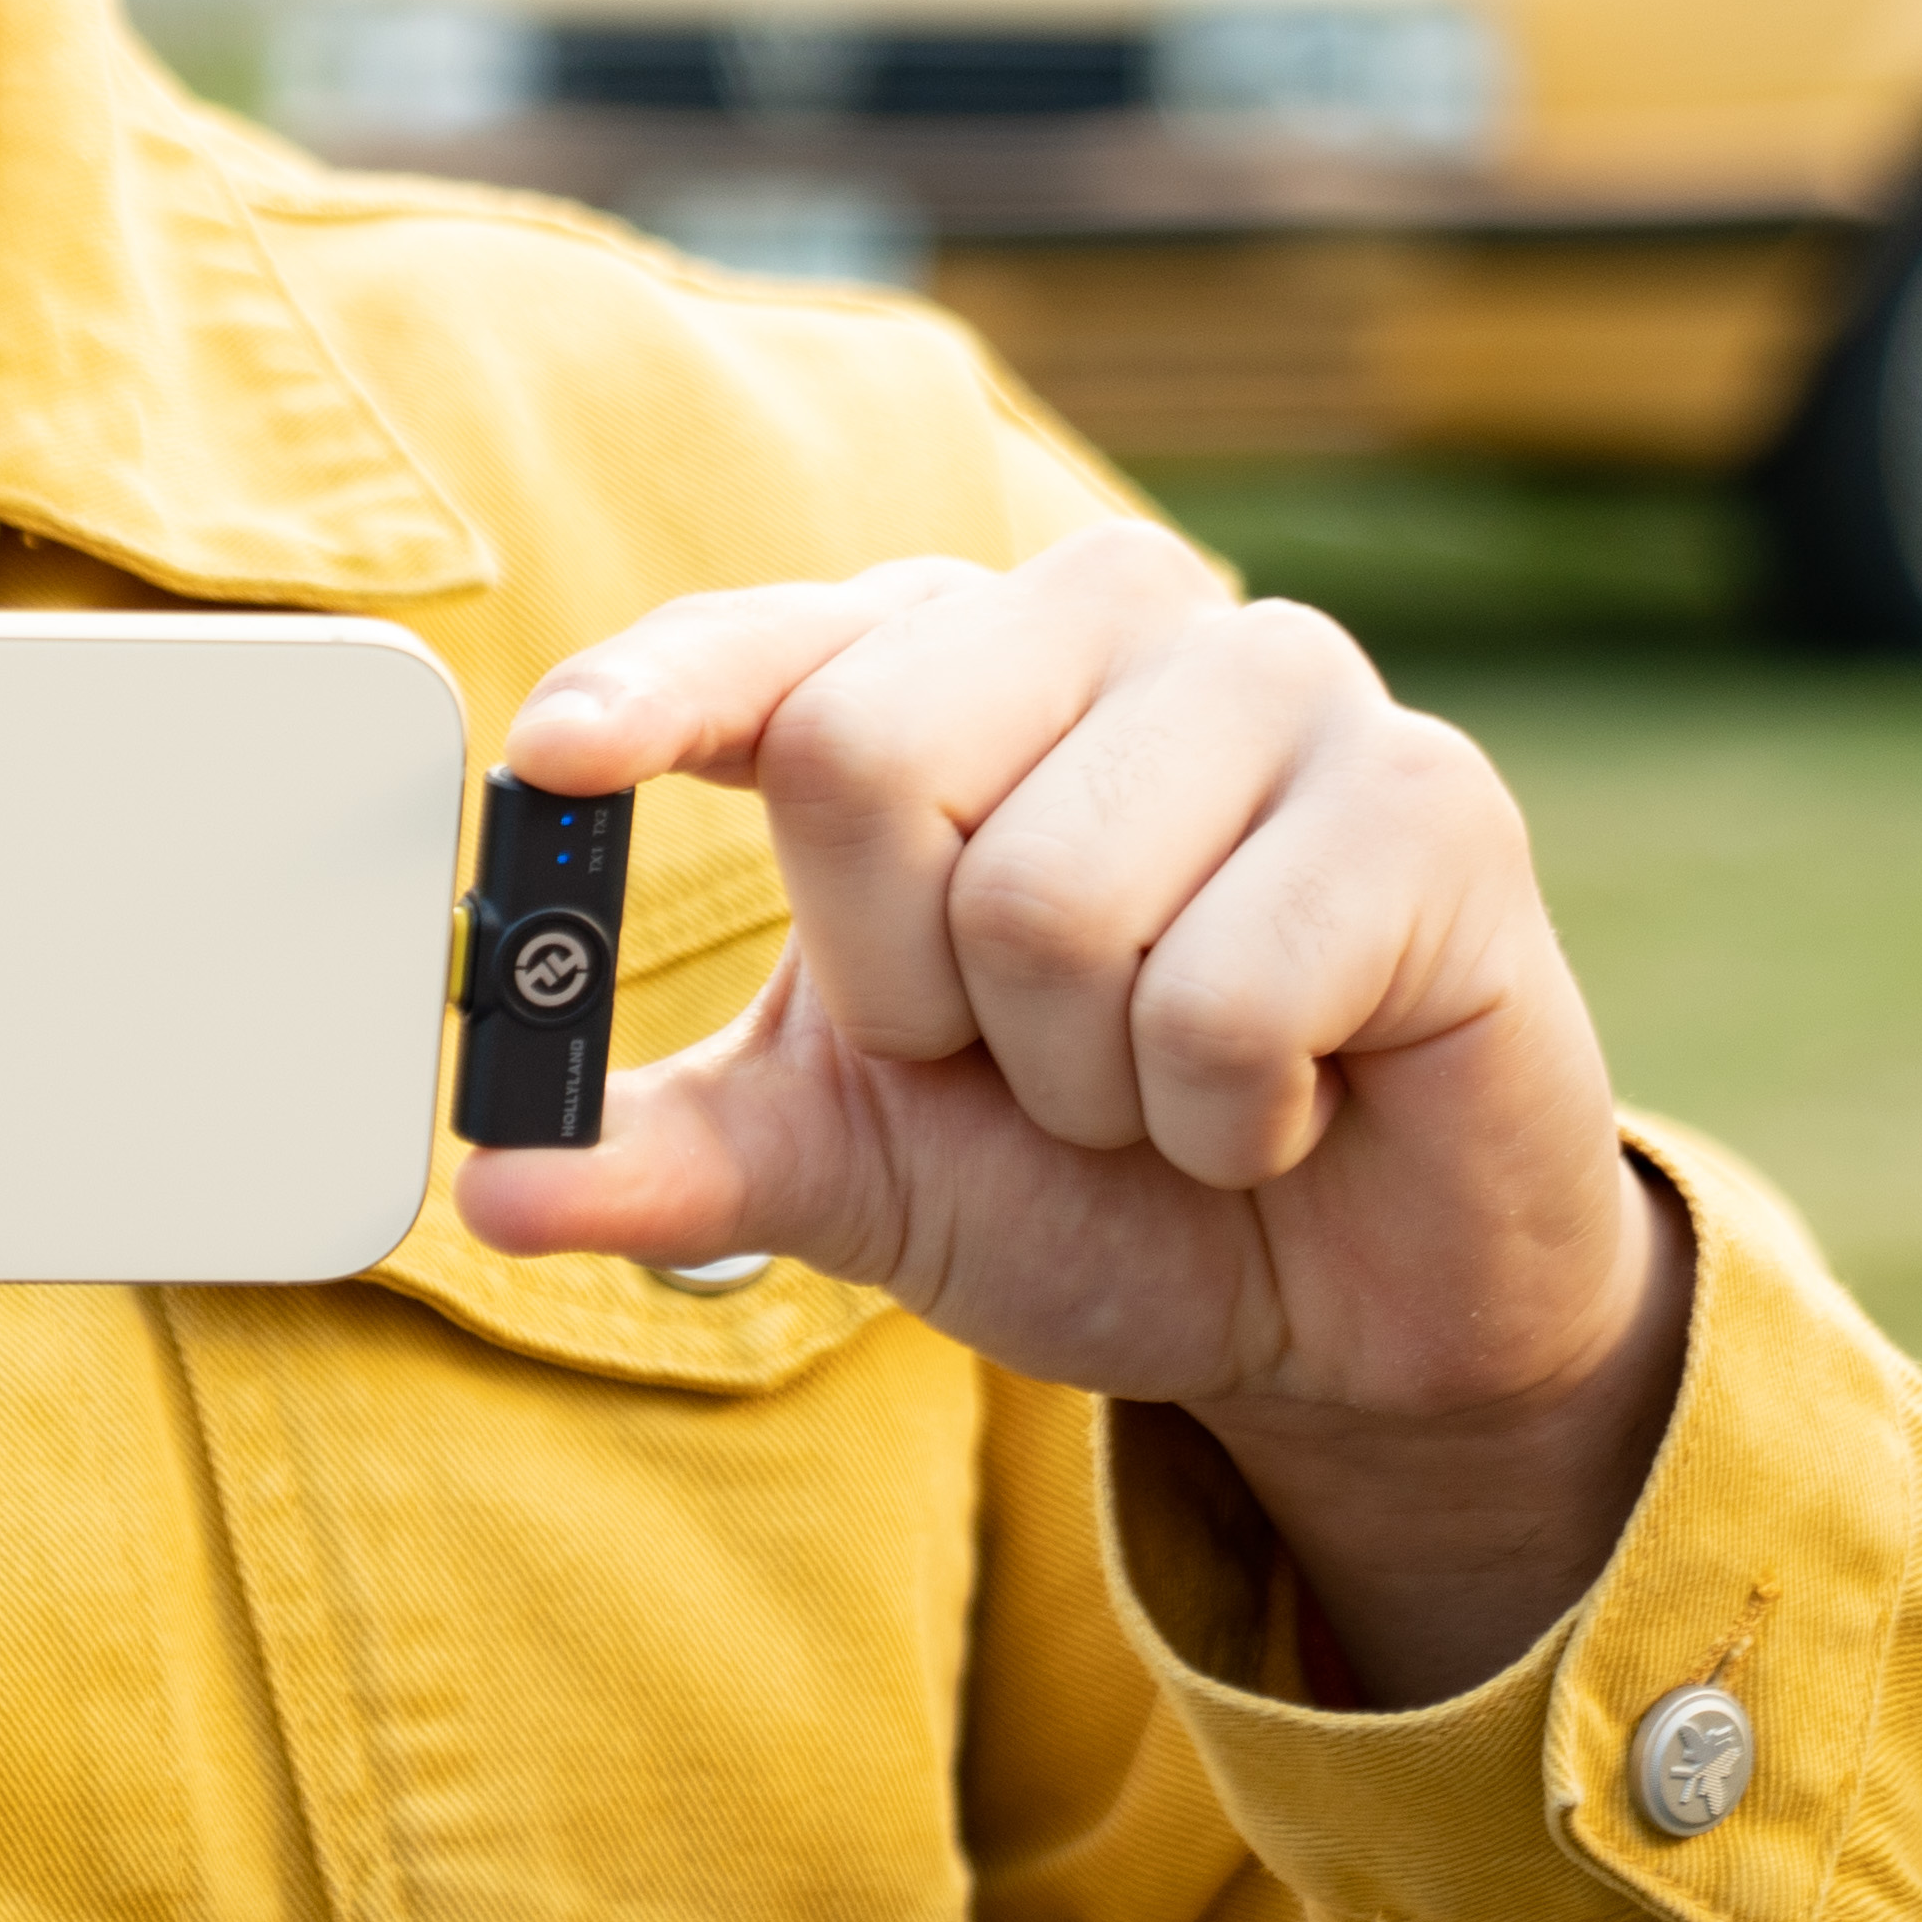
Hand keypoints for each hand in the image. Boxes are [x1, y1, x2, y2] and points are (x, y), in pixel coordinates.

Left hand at [453, 523, 1687, 1701]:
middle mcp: (1099, 619)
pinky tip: (1291, 1103)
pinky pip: (1228, 994)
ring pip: (1045, 901)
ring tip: (1164, 1080)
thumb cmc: (1092, 1176)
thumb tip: (491, 1177)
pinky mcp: (1430, 796)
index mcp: (937, 664)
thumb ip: (671, 1154)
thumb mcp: (850, 1163)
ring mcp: (1277, 681)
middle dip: (911, 993)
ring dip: (1082, 1079)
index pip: (764, 646)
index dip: (653, 691)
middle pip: (861, 761)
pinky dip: (1224, 1115)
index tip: (552, 756)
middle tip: (1017, 1057)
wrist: (1347, 1302)